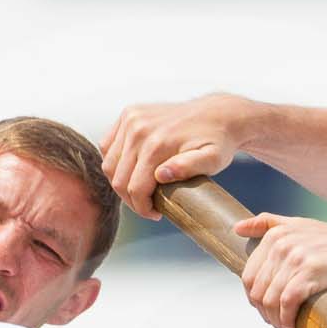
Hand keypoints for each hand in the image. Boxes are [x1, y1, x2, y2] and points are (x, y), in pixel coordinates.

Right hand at [101, 95, 248, 218]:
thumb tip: (161, 175)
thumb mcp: (213, 160)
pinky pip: (108, 146)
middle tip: (149, 205)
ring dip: (122, 182)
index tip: (156, 214)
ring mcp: (131, 118)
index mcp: (157, 144)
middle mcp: (139, 129)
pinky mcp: (129, 113)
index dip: (142, 208)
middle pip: (119, 179)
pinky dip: (116, 162)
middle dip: (132, 199)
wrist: (218, 113)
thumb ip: (189, 167)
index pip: (135, 189)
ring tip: (142, 188)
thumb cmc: (217, 141)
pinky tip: (134, 169)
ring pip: (109, 164)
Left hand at [236, 215, 326, 327]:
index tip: (268, 310)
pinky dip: (286, 320)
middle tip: (278, 323)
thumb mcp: (301, 225)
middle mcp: (283, 243)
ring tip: (286, 327)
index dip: (255, 299)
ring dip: (275, 320)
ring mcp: (297, 257)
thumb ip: (269, 224)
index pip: (248, 276)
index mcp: (276, 234)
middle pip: (256, 290)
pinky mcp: (312, 272)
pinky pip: (287, 303)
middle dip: (264, 313)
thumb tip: (237, 228)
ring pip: (270, 300)